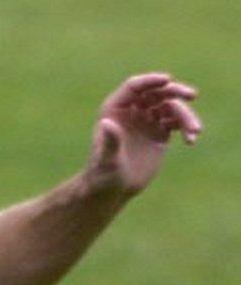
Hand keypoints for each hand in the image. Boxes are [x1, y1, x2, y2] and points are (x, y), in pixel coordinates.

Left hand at [85, 73, 201, 196]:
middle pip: (156, 93)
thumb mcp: (107, 159)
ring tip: (194, 131)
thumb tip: (107, 123)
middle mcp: (131, 112)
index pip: (133, 87)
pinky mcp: (159, 134)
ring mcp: (146, 122)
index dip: (150, 81)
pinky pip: (177, 123)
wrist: (112, 190)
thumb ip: (110, 141)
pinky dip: (187, 128)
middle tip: (191, 95)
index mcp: (114, 110)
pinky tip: (191, 140)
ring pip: (170, 108)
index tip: (167, 80)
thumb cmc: (103, 175)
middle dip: (174, 92)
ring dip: (185, 116)